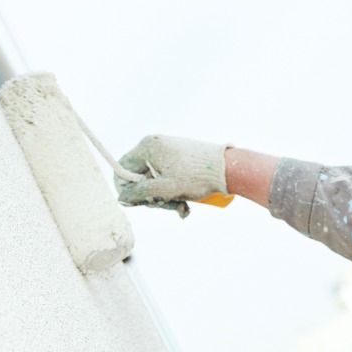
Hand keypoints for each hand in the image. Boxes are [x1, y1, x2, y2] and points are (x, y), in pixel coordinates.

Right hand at [115, 135, 231, 216]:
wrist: (229, 169)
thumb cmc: (197, 177)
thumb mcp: (164, 189)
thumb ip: (140, 193)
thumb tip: (122, 198)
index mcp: (147, 147)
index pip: (122, 170)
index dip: (128, 190)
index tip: (141, 202)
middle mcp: (155, 145)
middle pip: (140, 178)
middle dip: (153, 196)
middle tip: (168, 204)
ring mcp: (167, 151)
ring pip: (155, 181)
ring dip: (165, 198)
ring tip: (182, 206)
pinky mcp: (179, 159)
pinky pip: (167, 179)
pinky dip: (174, 192)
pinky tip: (186, 203)